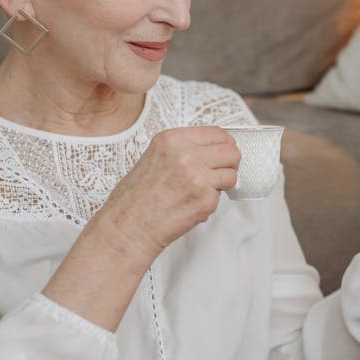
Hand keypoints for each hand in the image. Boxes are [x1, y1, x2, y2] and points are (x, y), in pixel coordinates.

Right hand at [89, 126, 240, 267]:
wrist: (128, 226)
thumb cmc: (137, 196)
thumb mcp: (155, 156)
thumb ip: (184, 149)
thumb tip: (215, 148)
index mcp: (173, 139)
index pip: (218, 133)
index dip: (225, 145)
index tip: (223, 154)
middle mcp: (186, 155)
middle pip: (231, 152)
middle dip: (229, 164)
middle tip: (217, 174)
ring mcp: (197, 178)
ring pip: (232, 174)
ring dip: (222, 183)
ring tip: (200, 191)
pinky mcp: (205, 200)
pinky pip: (222, 196)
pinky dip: (211, 201)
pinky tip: (191, 204)